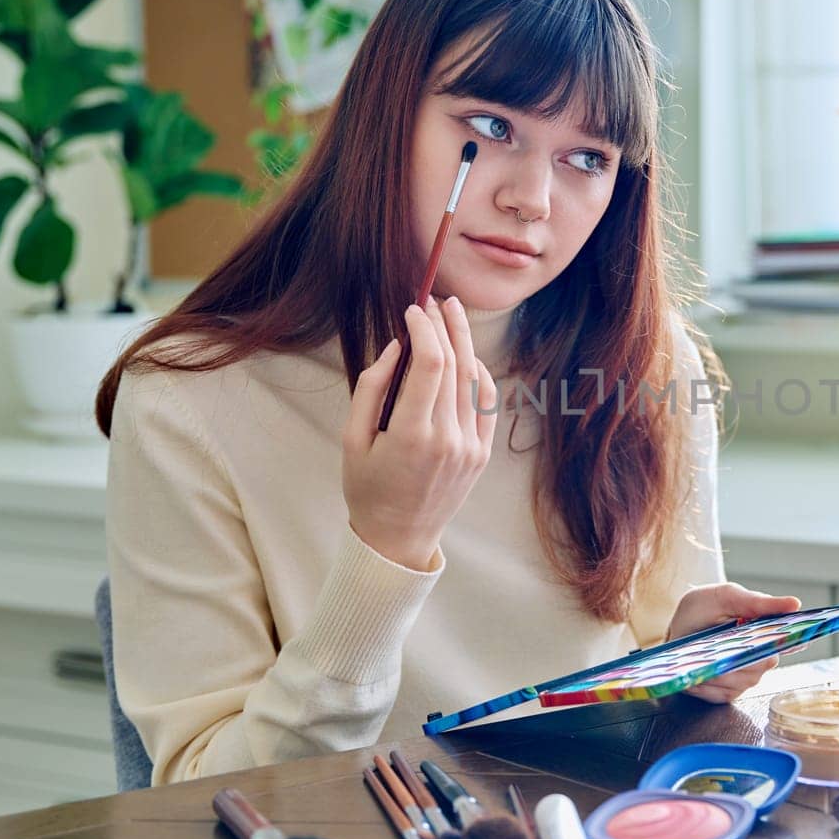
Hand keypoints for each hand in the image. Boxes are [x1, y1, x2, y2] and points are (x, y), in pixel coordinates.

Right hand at [343, 296, 497, 569]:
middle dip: (446, 326)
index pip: (430, 364)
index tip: (412, 311)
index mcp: (412, 435)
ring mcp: (470, 447)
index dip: (425, 329)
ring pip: (474, 380)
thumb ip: (371, 388)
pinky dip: (478, 374)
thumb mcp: (352, 439)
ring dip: (464, 343)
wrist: (399, 537)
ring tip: (452, 315)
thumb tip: (396, 347)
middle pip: (456, 365)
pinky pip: (486, 403)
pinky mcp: (481, 453)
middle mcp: (448, 439)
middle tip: (436, 301)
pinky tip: (466, 355)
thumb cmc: (366, 487)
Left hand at [667, 584, 801, 703]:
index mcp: (769, 633)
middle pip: (761, 664)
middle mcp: (763, 659)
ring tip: (701, 656)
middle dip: (740, 655)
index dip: (788, 644)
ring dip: (719, 669)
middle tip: (719, 644)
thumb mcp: (727, 597)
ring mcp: (746, 678)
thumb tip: (794, 604)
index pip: (789, 643)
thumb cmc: (705, 608)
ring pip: (740, 681)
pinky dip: (705, 683)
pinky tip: (696, 670)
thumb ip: (758, 602)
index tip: (771, 642)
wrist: (679, 627)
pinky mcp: (728, 693)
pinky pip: (721, 694)